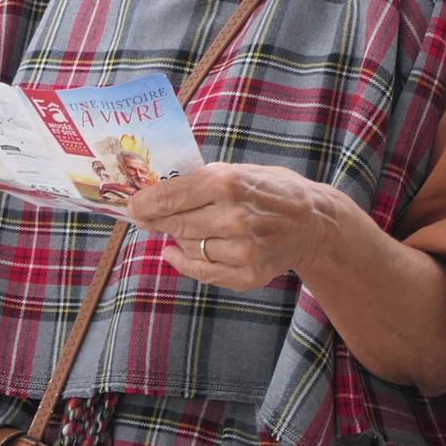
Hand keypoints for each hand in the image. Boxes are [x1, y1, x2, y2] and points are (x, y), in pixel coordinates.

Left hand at [126, 162, 334, 292]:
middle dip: (155, 221)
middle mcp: (234, 217)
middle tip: (145, 218)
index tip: (132, 205)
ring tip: (177, 230)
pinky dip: (185, 262)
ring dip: (176, 239)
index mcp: (227, 183)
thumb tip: (152, 194)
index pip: (170, 196)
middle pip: (175, 224)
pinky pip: (203, 272)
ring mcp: (243, 249)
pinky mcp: (249, 274)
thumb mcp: (235, 171)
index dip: (145, 202)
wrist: (313, 222)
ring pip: (188, 247)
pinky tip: (177, 253)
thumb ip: (197, 182)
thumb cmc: (269, 190)